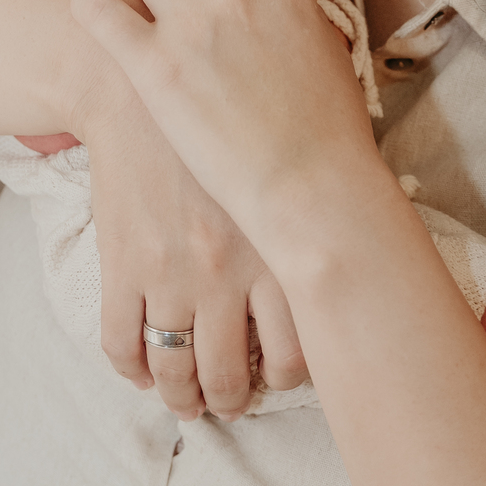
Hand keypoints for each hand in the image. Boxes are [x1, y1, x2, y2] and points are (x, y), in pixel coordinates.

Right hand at [66, 0, 307, 419]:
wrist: (136, 84)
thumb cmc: (221, 108)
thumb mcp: (284, 153)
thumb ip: (317, 202)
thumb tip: (364, 241)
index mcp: (276, 244)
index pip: (295, 349)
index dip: (289, 379)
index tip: (282, 378)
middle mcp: (227, 271)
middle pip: (231, 373)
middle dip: (231, 399)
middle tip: (231, 401)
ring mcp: (171, 273)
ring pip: (175, 369)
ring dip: (181, 396)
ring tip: (187, 400)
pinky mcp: (121, 265)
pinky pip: (122, 342)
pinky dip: (130, 369)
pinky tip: (139, 371)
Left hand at [69, 0, 382, 267]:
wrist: (311, 185)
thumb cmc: (329, 133)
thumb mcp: (328, 50)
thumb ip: (295, 15)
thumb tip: (279, 7)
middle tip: (174, 8)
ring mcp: (189, 21)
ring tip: (142, 18)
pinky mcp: (151, 62)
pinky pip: (98, 9)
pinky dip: (93, 9)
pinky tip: (96, 22)